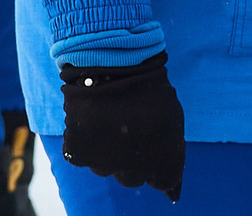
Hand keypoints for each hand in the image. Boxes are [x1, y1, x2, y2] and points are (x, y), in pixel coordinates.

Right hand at [59, 54, 183, 200]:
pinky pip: (81, 155)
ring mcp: (105, 163)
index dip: (158, 163)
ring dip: (107, 150)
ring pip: (105, 167)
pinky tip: (90, 119)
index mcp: (163, 162)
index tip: (153, 148)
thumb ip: (171, 152)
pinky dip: (84, 141)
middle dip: (132, 158)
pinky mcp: (79, 152)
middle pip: (132, 177)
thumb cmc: (148, 85)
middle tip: (129, 128)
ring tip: (108, 118)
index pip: (164, 181)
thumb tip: (171, 190)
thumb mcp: (172, 118)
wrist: (113, 61)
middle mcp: (134, 170)